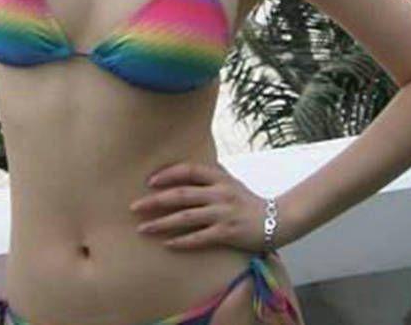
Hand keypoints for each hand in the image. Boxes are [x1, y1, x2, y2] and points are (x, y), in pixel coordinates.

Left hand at [129, 161, 271, 250]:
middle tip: (133, 207)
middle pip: (181, 194)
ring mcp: (223, 213)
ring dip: (162, 223)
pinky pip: (200, 237)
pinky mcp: (227, 233)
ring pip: (186, 217)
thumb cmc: (247, 201)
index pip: (188, 170)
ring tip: (143, 228)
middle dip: (154, 201)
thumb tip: (185, 167)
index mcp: (218, 178)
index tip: (149, 181)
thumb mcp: (230, 181)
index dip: (168, 174)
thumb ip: (210, 174)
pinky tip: (167, 243)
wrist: (276, 220)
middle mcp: (219, 193)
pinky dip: (182, 240)